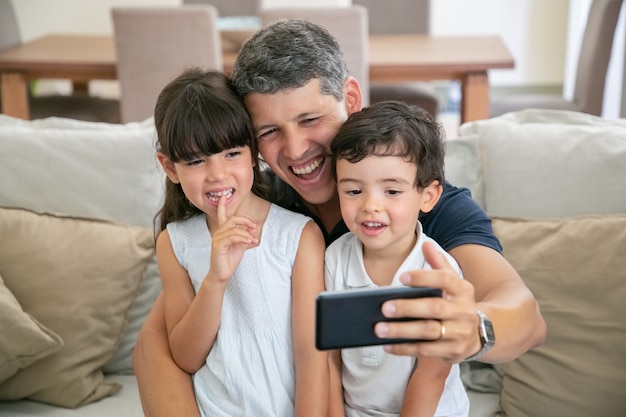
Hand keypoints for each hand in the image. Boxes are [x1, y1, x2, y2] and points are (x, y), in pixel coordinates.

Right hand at [207, 195, 257, 284]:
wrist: (222, 274)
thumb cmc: (229, 260)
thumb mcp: (240, 246)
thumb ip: (244, 236)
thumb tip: (252, 229)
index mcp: (223, 232)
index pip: (221, 216)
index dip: (222, 206)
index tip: (223, 196)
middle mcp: (218, 233)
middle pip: (232, 219)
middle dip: (244, 220)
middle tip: (254, 226)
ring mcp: (217, 239)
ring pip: (233, 229)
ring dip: (246, 233)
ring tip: (253, 239)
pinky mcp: (218, 246)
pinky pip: (232, 237)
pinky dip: (243, 238)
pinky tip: (249, 241)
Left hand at [374, 241, 479, 361]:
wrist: (478, 333)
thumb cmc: (456, 303)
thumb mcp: (453, 282)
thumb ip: (438, 263)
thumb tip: (425, 244)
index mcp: (463, 290)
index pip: (445, 279)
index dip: (423, 277)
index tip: (401, 277)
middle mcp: (464, 311)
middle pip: (434, 308)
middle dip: (407, 308)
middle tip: (384, 307)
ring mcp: (460, 333)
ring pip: (429, 332)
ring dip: (402, 331)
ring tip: (380, 328)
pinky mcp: (453, 351)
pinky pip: (426, 351)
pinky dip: (405, 348)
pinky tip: (388, 345)